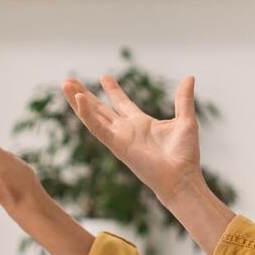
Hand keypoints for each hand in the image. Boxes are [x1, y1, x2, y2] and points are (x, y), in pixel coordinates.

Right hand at [63, 74, 202, 203]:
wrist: (182, 178)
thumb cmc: (185, 155)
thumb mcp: (186, 120)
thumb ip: (183, 99)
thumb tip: (189, 78)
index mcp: (141, 124)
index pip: (122, 104)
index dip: (112, 90)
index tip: (103, 77)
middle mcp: (127, 130)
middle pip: (101, 109)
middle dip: (85, 94)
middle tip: (70, 80)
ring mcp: (119, 138)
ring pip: (92, 116)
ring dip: (78, 101)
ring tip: (65, 84)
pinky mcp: (116, 145)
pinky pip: (97, 128)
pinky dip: (86, 114)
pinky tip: (78, 100)